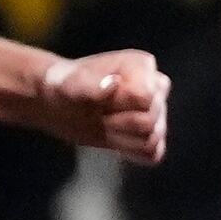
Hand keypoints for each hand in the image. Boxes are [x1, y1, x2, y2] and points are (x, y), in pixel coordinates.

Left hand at [37, 49, 169, 162]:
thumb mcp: (70, 85)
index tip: (99, 98)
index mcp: (142, 65)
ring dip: (122, 138)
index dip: (119, 106)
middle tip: (98, 114)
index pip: (145, 98)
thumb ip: (91, 85)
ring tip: (104, 124)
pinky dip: (131, 152)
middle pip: (149, 121)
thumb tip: (113, 84)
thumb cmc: (67, 88)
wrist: (62, 106)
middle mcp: (156, 86)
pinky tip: (115, 138)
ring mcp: (158, 111)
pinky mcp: (152, 134)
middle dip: (117, 123)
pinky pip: (153, 154)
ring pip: (152, 139)